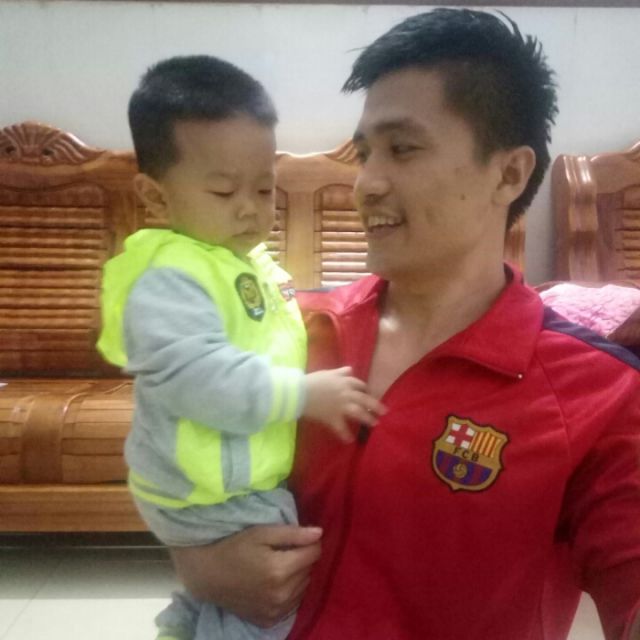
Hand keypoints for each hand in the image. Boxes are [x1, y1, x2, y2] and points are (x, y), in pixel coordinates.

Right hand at [169, 525, 321, 627]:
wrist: (208, 577)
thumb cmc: (235, 548)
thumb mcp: (262, 533)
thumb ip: (293, 534)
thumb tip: (319, 533)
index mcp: (280, 570)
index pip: (315, 553)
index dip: (309, 542)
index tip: (297, 538)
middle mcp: (282, 594)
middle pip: (310, 570)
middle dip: (302, 558)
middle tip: (283, 551)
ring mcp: (276, 611)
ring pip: (304, 588)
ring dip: (298, 576)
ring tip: (279, 566)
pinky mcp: (270, 621)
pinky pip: (293, 603)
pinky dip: (289, 592)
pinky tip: (274, 583)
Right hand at [304, 366, 385, 441]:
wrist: (300, 392)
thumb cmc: (313, 381)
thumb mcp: (328, 373)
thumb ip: (341, 372)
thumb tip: (350, 369)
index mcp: (345, 382)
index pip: (359, 385)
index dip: (365, 390)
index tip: (368, 394)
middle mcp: (346, 394)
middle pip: (364, 400)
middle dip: (375, 406)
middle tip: (384, 412)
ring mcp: (341, 406)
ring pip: (358, 413)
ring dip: (367, 418)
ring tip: (375, 423)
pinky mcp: (333, 417)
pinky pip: (341, 428)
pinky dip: (345, 435)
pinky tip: (350, 440)